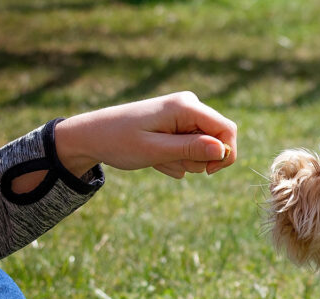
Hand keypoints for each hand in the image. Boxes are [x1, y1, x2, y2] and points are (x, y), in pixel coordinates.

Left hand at [53, 92, 236, 178]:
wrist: (92, 136)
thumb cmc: (119, 142)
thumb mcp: (155, 150)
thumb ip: (190, 149)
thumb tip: (222, 150)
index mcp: (186, 106)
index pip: (227, 129)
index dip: (225, 154)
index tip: (209, 173)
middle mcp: (189, 105)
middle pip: (216, 140)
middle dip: (198, 158)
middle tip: (169, 161)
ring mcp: (184, 115)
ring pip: (204, 147)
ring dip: (184, 160)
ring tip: (158, 158)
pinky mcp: (178, 124)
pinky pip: (190, 148)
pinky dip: (175, 158)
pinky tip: (154, 155)